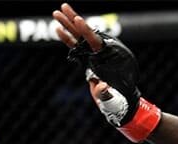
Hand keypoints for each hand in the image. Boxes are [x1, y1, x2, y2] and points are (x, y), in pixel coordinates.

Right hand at [53, 3, 161, 141]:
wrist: (121, 100)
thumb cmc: (119, 97)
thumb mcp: (112, 96)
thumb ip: (104, 92)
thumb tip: (102, 87)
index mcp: (107, 56)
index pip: (94, 40)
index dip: (85, 30)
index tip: (77, 20)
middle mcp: (99, 51)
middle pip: (84, 32)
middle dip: (73, 19)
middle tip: (62, 6)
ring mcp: (92, 54)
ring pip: (78, 36)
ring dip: (67, 24)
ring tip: (56, 12)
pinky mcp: (87, 58)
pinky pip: (75, 45)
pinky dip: (67, 37)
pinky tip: (58, 28)